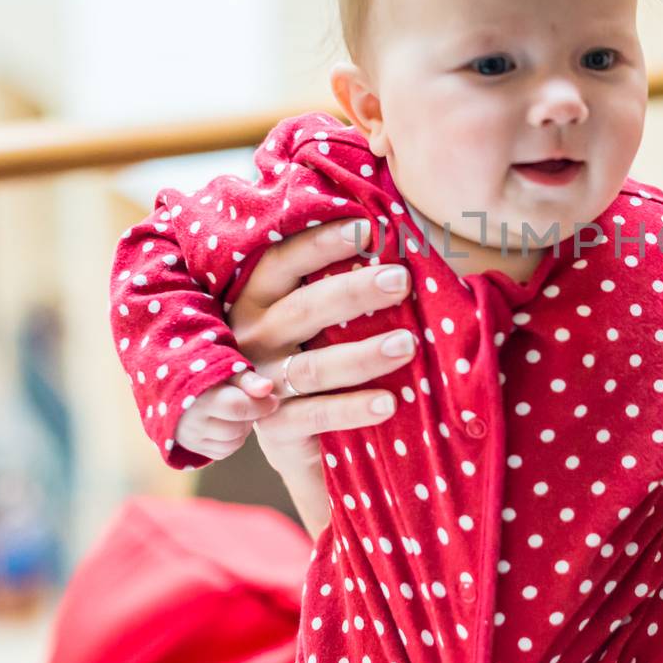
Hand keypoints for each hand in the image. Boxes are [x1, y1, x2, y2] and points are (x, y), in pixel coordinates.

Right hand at [173, 370, 279, 460]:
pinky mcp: (192, 447)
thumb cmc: (208, 374)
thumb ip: (248, 379)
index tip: (273, 399)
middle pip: (237, 429)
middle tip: (252, 403)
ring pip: (233, 443)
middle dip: (251, 417)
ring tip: (239, 412)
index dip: (260, 405)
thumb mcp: (227, 369)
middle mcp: (192, 422)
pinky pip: (224, 452)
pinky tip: (230, 423)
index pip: (237, 408)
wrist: (175, 386)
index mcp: (199, 397)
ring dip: (243, 429)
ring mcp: (190, 438)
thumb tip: (268, 388)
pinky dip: (233, 440)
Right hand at [224, 219, 415, 527]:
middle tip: (401, 280)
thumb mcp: (317, 315)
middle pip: (302, 310)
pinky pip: (315, 414)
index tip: (369, 229)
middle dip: (353, 292)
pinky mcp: (275, 427)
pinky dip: (353, 408)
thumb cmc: (315, 351)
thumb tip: (397, 230)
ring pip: (312, 367)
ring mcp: (261, 383)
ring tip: (408, 345)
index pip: (283, 261)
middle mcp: (254, 336)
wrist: (295, 433)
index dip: (321, 243)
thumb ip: (338, 281)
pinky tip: (390, 402)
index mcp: (258, 298)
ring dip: (362, 355)